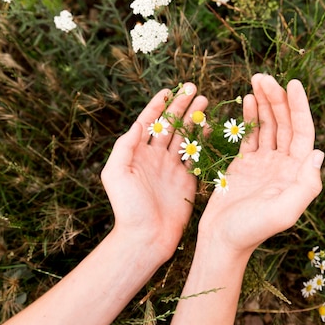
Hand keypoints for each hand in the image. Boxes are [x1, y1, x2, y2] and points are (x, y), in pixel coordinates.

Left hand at [101, 84, 207, 258]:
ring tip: (204, 101)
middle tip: (194, 88)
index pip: (148, 122)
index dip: (158, 105)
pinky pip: (195, 154)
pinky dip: (202, 139)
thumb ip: (125, 146)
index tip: (169, 89)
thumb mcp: (115, 173)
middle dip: (181, 106)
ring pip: (184, 136)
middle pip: (169, 124)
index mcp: (137, 153)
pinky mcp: (187, 179)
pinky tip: (209, 125)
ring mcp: (171, 167)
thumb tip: (139, 124)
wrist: (146, 236)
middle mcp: (155, 157)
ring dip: (193, 117)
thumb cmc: (127, 207)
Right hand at [199, 74, 323, 254]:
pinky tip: (248, 99)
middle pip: (285, 124)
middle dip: (277, 99)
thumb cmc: (252, 230)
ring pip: (269, 126)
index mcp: (296, 173)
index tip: (292, 83)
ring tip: (257, 80)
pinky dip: (251, 116)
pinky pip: (251, 134)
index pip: (302, 132)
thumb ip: (305, 185)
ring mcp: (265, 163)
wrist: (222, 240)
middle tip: (264, 77)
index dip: (299, 107)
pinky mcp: (245, 164)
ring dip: (265, 103)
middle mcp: (284, 165)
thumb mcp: (284, 211)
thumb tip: (318, 153)